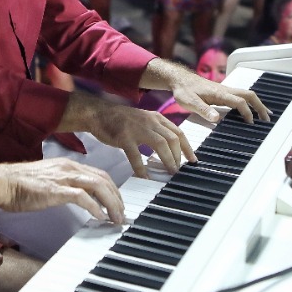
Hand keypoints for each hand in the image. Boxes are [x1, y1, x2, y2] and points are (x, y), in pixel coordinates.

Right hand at [1, 158, 124, 223]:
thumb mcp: (47, 180)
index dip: (112, 189)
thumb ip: (63, 184)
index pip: (98, 174)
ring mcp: (64, 178)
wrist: (2, 183)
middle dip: (117, 197)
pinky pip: (84, 198)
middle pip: (104, 180)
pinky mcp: (57, 190)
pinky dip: (96, 208)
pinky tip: (100, 217)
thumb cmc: (19, 184)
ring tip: (116, 218)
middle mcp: (69, 168)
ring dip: (111, 204)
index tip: (116, 202)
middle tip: (122, 213)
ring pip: (99, 187)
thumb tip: (75, 196)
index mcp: (67, 165)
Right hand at [75, 98, 194, 176]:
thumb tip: (170, 149)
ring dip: (167, 160)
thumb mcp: (143, 120)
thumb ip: (156, 131)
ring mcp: (137, 128)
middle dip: (178, 156)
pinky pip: (136, 155)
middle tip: (178, 170)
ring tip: (169, 172)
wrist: (99, 113)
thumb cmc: (121, 120)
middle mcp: (150, 121)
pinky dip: (141, 168)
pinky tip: (144, 177)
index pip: (178, 132)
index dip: (187, 148)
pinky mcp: (124, 136)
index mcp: (156, 117)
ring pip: (160, 144)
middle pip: (172, 139)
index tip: (192, 160)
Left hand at [167, 70, 270, 126]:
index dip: (247, 113)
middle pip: (249, 95)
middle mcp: (225, 90)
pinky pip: (241, 96)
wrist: (180, 80)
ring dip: (257, 104)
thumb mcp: (190, 102)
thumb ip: (203, 110)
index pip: (239, 102)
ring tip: (264, 115)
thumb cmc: (184, 90)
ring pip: (246, 95)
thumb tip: (216, 119)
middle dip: (260, 106)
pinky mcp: (223, 92)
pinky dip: (250, 103)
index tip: (250, 123)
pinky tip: (250, 110)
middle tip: (267, 119)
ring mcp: (225, 90)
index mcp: (219, 93)